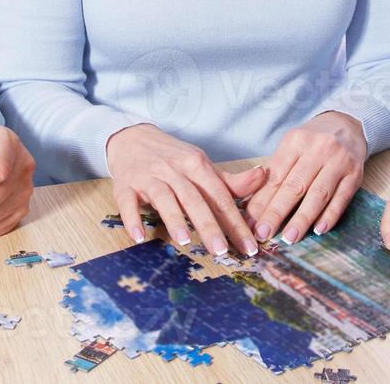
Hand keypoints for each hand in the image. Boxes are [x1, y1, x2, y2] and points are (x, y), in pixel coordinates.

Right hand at [105, 124, 265, 255]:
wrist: (132, 138)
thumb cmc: (172, 158)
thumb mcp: (201, 165)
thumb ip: (230, 180)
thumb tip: (263, 176)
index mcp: (197, 164)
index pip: (220, 197)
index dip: (236, 222)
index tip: (249, 246)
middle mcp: (174, 169)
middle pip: (195, 199)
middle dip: (209, 225)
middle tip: (222, 251)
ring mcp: (149, 176)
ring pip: (164, 198)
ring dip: (175, 219)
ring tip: (186, 242)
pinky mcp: (125, 185)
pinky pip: (128, 203)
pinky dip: (132, 219)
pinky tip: (139, 237)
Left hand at [244, 111, 366, 244]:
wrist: (347, 125)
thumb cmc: (312, 142)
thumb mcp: (291, 147)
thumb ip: (275, 173)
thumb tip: (254, 207)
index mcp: (296, 141)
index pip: (276, 176)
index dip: (262, 201)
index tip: (250, 223)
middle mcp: (318, 148)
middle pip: (295, 186)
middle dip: (277, 212)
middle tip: (264, 234)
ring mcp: (339, 161)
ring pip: (318, 194)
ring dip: (303, 218)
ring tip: (290, 237)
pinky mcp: (356, 174)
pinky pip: (342, 198)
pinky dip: (330, 215)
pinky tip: (319, 230)